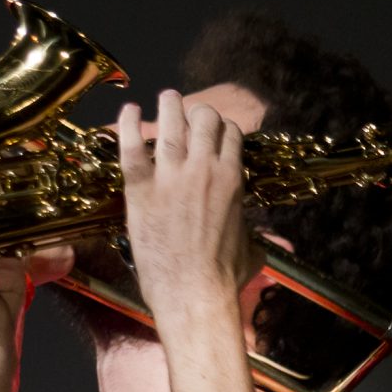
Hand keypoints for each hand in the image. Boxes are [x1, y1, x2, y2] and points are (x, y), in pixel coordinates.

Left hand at [115, 91, 258, 310]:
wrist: (194, 293)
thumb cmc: (225, 278)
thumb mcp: (252, 248)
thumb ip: (253, 234)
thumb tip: (261, 241)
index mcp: (233, 178)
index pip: (231, 134)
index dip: (221, 128)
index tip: (212, 131)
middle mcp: (205, 169)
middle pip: (204, 119)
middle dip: (198, 113)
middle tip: (188, 112)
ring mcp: (172, 176)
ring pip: (172, 124)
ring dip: (169, 106)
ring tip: (165, 98)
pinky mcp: (142, 190)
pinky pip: (133, 147)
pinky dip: (130, 125)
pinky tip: (130, 110)